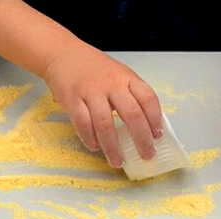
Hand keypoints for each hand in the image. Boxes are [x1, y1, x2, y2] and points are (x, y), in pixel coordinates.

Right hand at [43, 47, 163, 167]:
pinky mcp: (72, 99)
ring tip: (117, 161)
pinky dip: (90, 139)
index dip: (155, 119)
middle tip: (146, 155)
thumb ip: (130, 93)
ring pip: (105, 124)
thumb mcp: (118, 74)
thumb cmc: (94, 68)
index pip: (148, 98)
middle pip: (132, 114)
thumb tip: (144, 124)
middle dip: (141, 139)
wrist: (63, 54)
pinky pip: (83, 124)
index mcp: (126, 77)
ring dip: (112, 147)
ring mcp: (91, 92)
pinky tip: (95, 147)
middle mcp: (111, 84)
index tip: (158, 136)